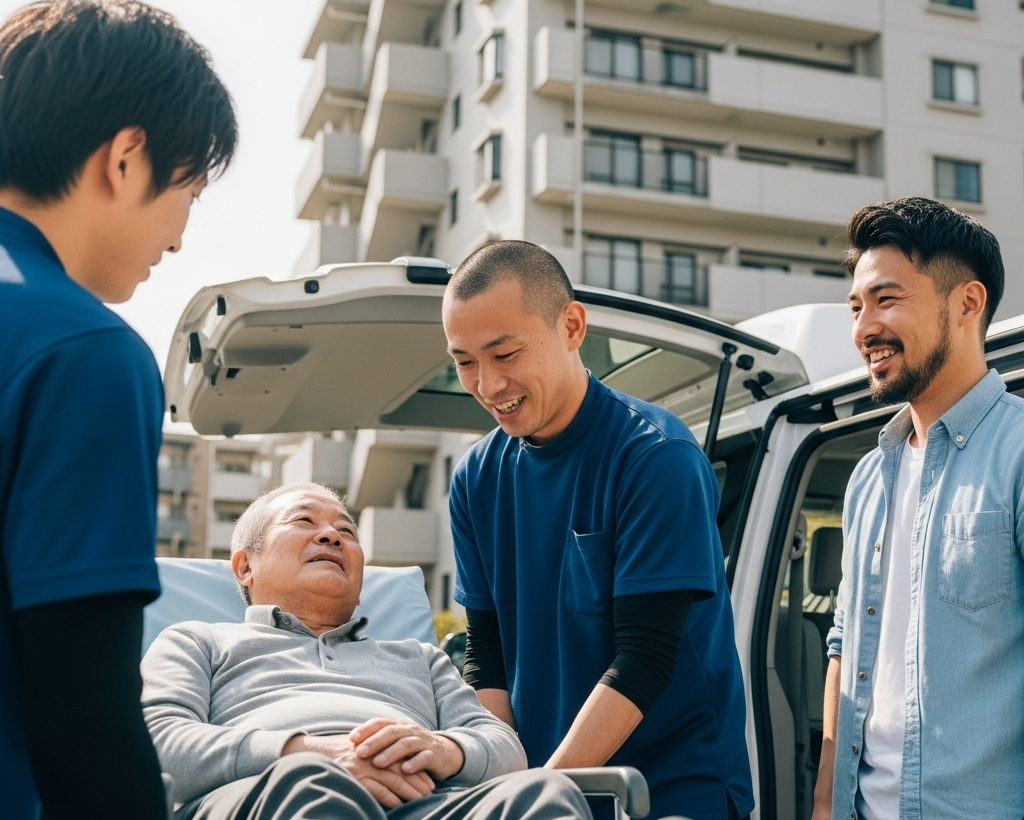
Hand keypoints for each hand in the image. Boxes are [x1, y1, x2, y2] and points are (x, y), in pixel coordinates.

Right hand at [282, 733, 434, 807]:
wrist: (311, 753)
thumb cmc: (336, 752)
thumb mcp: (358, 747)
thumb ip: (375, 752)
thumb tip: (392, 764)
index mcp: (376, 747)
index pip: (402, 759)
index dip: (416, 769)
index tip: (429, 780)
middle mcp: (372, 756)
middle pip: (402, 770)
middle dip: (418, 782)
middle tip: (431, 792)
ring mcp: (365, 768)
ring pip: (393, 780)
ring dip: (409, 791)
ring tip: (421, 800)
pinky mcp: (356, 779)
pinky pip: (377, 790)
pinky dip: (390, 798)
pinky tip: (400, 805)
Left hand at [350, 718, 464, 781]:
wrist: (445, 752)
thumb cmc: (413, 748)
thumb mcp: (396, 741)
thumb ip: (378, 741)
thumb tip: (350, 746)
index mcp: (399, 726)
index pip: (380, 723)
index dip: (366, 729)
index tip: (351, 739)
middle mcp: (410, 730)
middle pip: (391, 733)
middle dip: (375, 742)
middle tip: (360, 753)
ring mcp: (423, 741)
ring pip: (406, 744)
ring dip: (391, 753)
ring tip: (378, 763)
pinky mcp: (434, 755)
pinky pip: (424, 757)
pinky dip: (415, 763)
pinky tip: (405, 770)